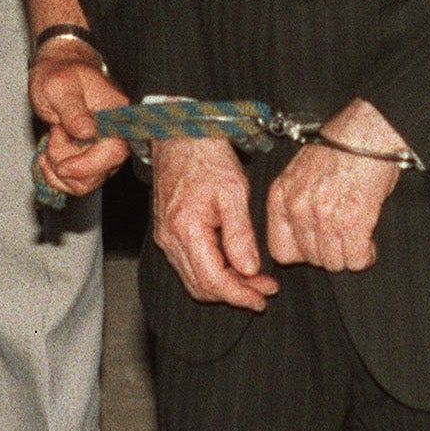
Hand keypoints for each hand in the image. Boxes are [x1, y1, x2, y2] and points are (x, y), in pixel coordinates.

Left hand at [30, 41, 129, 198]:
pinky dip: (57, 175)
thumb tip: (88, 131)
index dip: (87, 166)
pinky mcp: (90, 156)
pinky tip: (48, 155)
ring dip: (60, 171)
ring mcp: (102, 147)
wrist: (56, 69)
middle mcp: (114, 134)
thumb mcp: (58, 87)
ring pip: (87, 182)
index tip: (62, 165)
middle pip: (100, 173)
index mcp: (114, 114)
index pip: (114, 151)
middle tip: (53, 140)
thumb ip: (73, 110)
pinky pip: (77, 180)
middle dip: (68, 167)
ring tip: (50, 144)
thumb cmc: (59, 73)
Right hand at [152, 135, 277, 310]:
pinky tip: (233, 265)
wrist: (180, 133)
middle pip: (201, 287)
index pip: (213, 281)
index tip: (262, 298)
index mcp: (186, 229)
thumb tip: (249, 270)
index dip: (240, 295)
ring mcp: (166, 236)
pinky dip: (212, 272)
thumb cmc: (205, 154)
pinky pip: (189, 264)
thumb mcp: (233, 191)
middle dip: (235, 294)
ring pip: (194, 279)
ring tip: (254, 280)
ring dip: (224, 285)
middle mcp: (170, 238)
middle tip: (264, 291)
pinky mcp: (168, 231)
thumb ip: (240, 235)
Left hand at [264, 98, 402, 272]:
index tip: (317, 245)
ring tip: (357, 234)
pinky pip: (356, 259)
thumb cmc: (339, 148)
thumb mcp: (301, 172)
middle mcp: (298, 208)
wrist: (368, 130)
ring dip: (348, 254)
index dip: (302, 252)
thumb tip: (301, 234)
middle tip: (343, 235)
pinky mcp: (352, 220)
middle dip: (330, 252)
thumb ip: (295, 202)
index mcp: (281, 195)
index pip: (280, 251)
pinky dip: (365, 254)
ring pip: (334, 263)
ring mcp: (324, 216)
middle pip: (311, 259)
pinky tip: (369, 239)